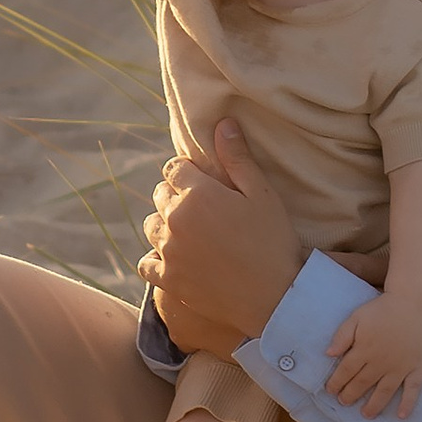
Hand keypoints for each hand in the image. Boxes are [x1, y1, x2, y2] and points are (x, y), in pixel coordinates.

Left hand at [139, 122, 302, 355]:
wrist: (275, 297)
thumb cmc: (273, 241)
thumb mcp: (262, 194)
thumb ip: (237, 158)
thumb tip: (222, 123)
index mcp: (197, 193)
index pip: (175, 168)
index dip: (189, 172)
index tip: (204, 182)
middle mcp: (175, 220)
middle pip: (160, 194)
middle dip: (176, 195)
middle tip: (202, 208)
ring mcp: (169, 252)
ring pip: (150, 226)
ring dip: (164, 225)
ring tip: (188, 232)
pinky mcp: (168, 281)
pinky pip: (146, 264)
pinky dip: (155, 260)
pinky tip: (172, 260)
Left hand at [326, 291, 421, 419]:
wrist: (411, 303)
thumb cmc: (381, 310)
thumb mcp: (356, 317)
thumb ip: (342, 336)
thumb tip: (328, 355)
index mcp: (365, 349)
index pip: (346, 371)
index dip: (336, 382)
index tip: (330, 391)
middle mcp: (382, 362)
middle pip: (363, 383)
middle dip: (350, 395)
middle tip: (344, 402)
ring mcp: (400, 367)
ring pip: (385, 391)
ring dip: (374, 405)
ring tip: (366, 414)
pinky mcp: (417, 367)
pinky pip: (413, 389)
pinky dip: (408, 403)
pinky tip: (401, 416)